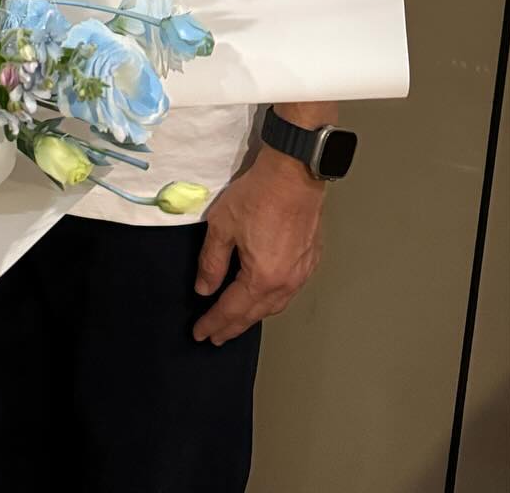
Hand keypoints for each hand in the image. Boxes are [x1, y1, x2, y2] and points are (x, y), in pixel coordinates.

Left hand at [193, 148, 324, 344]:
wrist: (294, 174)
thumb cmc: (258, 196)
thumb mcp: (222, 225)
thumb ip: (211, 262)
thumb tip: (204, 289)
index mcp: (262, 278)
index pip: (232, 309)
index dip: (213, 322)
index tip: (200, 334)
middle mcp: (285, 282)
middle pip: (255, 313)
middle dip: (233, 327)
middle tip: (216, 335)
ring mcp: (301, 273)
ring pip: (274, 305)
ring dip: (253, 316)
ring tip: (237, 321)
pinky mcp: (309, 260)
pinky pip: (288, 291)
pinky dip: (271, 301)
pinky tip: (263, 297)